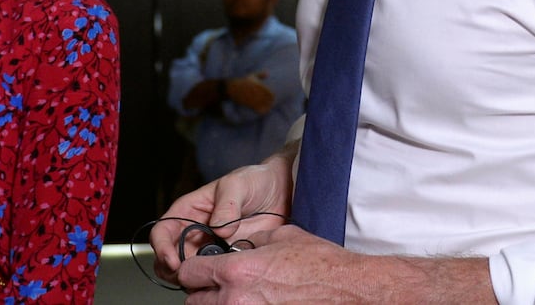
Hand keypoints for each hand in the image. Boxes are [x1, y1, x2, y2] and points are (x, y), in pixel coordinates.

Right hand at [151, 150, 293, 282]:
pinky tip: (222, 281)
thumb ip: (227, 203)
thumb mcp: (239, 184)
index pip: (162, 231)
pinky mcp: (227, 259)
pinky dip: (211, 281)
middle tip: (188, 277)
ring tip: (205, 281)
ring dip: (191, 279)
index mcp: (189, 210)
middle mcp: (195, 231)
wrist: (282, 192)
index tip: (173, 261)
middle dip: (173, 270)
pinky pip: (213, 274)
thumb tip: (218, 228)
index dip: (162, 248)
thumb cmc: (256, 180)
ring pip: (189, 270)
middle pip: (170, 256)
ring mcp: (210, 247)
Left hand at [175, 224, 360, 302]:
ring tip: (239, 296)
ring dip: (219, 304)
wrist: (346, 290)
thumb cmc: (319, 264)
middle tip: (218, 285)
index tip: (199, 270)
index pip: (189, 273)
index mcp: (236, 271)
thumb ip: (251, 242)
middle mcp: (235, 300)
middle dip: (203, 291)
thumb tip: (240, 247)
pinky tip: (256, 303)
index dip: (192, 269)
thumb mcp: (281, 236)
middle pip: (194, 301)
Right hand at [225, 72, 275, 113]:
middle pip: (268, 100)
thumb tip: (268, 73)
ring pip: (263, 105)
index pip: (270, 93)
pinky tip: (261, 110)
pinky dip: (261, 111)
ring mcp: (252, 98)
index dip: (272, 97)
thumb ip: (260, 75)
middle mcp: (256, 92)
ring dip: (266, 106)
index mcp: (258, 85)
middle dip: (270, 102)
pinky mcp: (248, 104)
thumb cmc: (242, 82)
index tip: (272, 98)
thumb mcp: (251, 76)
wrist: (232, 88)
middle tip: (270, 103)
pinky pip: (257, 109)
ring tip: (266, 107)